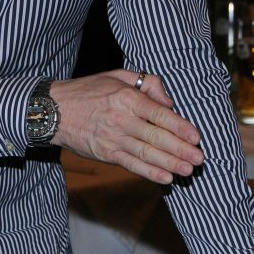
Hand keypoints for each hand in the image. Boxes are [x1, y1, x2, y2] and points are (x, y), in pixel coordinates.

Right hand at [50, 71, 203, 183]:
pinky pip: (131, 164)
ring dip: (170, 164)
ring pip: (146, 153)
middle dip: (181, 150)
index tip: (197, 137)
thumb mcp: (117, 75)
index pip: (159, 114)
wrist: (54, 111)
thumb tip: (170, 101)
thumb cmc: (89, 91)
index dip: (180, 127)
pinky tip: (165, 178)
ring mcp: (113, 139)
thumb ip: (147, 83)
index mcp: (126, 98)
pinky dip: (149, 172)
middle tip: (200, 159)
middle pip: (156, 137)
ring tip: (188, 171)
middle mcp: (121, 119)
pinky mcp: (106, 154)